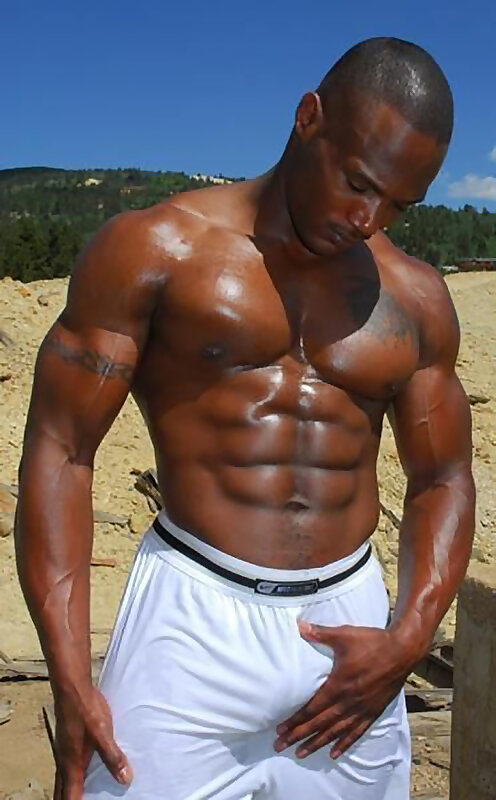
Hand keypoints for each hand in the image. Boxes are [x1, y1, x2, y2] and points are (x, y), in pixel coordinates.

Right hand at [52, 684, 131, 799]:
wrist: (72, 687)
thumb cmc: (86, 710)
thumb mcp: (102, 734)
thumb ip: (113, 757)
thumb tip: (125, 779)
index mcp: (72, 764)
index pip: (70, 796)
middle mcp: (64, 760)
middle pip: (61, 791)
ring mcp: (63, 750)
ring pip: (62, 779)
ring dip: (68, 790)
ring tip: (78, 795)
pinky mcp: (66, 740)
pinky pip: (65, 766)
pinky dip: (70, 776)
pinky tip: (80, 770)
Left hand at [274, 622, 411, 759]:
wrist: (402, 651)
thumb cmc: (372, 642)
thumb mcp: (344, 635)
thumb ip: (320, 633)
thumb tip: (299, 626)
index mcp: (338, 685)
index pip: (312, 708)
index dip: (295, 720)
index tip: (280, 730)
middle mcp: (348, 701)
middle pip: (320, 724)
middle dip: (299, 736)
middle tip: (281, 746)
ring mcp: (361, 709)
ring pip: (335, 732)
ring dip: (317, 743)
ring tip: (301, 754)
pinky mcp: (373, 711)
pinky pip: (356, 732)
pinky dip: (344, 744)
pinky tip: (334, 753)